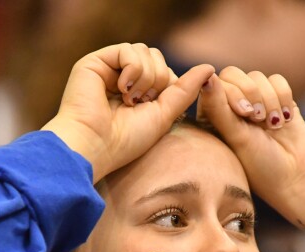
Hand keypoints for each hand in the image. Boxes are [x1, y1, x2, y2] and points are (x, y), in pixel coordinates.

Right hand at [42, 43, 213, 181]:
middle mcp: (121, 77)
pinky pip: (128, 50)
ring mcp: (108, 69)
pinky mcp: (95, 62)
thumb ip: (185, 90)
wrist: (95, 147)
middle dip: (158, 79)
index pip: (165, 70)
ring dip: (146, 77)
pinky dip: (132, 71)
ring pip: (144, 51)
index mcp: (136, 91)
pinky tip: (121, 90)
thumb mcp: (164, 114)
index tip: (154, 107)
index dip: (168, 85)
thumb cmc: (126, 140)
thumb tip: (210, 67)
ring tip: (130, 99)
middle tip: (141, 103)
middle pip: (156, 56)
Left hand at [197, 67, 304, 224]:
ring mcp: (254, 101)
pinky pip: (276, 80)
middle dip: (252, 94)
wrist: (298, 175)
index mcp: (212, 117)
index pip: (214, 84)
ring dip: (269, 100)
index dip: (233, 93)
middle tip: (259, 119)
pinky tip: (285, 120)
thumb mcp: (237, 137)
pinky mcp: (276, 98)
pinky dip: (283, 97)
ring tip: (274, 126)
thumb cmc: (261, 165)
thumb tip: (206, 77)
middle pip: (233, 74)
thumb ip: (219, 107)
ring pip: (257, 77)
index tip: (245, 115)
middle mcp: (230, 106)